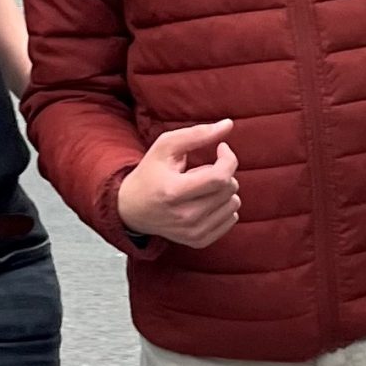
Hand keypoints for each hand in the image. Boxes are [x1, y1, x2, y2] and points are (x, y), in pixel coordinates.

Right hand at [117, 119, 240, 247]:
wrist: (132, 209)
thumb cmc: (150, 173)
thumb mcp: (166, 147)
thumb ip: (197, 134)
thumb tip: (228, 124)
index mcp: (174, 192)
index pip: (220, 177)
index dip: (228, 158)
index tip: (221, 149)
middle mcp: (185, 216)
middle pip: (229, 189)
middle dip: (223, 172)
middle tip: (201, 171)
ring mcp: (193, 232)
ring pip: (234, 204)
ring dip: (223, 190)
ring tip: (200, 188)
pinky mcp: (199, 241)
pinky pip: (232, 219)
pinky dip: (223, 206)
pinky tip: (205, 201)